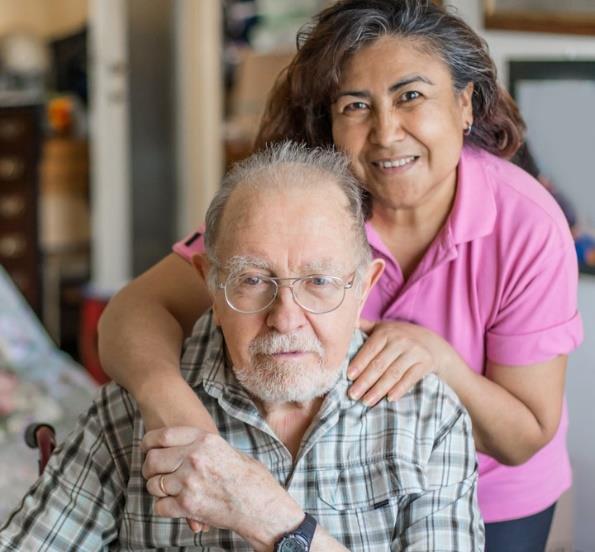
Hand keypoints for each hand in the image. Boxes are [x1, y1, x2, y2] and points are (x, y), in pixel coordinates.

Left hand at [142, 427, 303, 549]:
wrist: (261, 505)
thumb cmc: (250, 478)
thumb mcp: (228, 450)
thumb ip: (206, 446)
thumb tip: (189, 446)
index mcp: (204, 440)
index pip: (163, 435)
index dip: (149, 441)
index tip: (146, 447)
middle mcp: (194, 458)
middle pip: (153, 460)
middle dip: (149, 468)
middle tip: (153, 473)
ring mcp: (189, 482)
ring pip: (154, 484)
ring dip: (157, 488)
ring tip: (167, 490)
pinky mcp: (188, 506)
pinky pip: (160, 506)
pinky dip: (164, 507)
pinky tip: (174, 505)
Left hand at [348, 320, 454, 404]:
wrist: (431, 343)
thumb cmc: (398, 337)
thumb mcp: (382, 328)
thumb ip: (363, 327)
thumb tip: (345, 322)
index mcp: (386, 332)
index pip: (370, 349)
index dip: (359, 363)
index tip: (348, 377)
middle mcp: (400, 340)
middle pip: (379, 364)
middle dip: (365, 381)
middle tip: (352, 395)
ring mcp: (414, 352)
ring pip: (393, 373)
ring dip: (378, 389)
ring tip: (366, 401)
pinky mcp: (425, 363)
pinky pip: (410, 378)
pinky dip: (399, 389)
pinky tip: (389, 399)